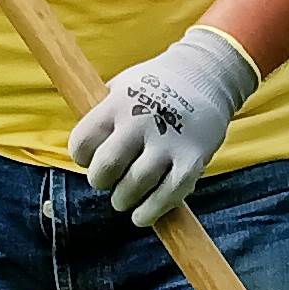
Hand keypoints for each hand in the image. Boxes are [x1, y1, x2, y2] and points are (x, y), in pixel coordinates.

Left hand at [71, 26, 259, 227]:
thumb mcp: (123, 87)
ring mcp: (167, 142)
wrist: (207, 74)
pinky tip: (141, 215)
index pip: (82, 142)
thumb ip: (104, 116)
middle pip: (105, 167)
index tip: (89, 159)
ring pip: (133, 187)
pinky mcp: (191, 161)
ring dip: (122, 199)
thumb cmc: (156, 86)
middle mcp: (140, 122)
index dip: (82, 156)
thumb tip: (85, 151)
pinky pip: (166, 196)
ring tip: (124, 198)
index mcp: (117, 104)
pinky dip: (149, 212)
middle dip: (100, 180)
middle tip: (107, 180)